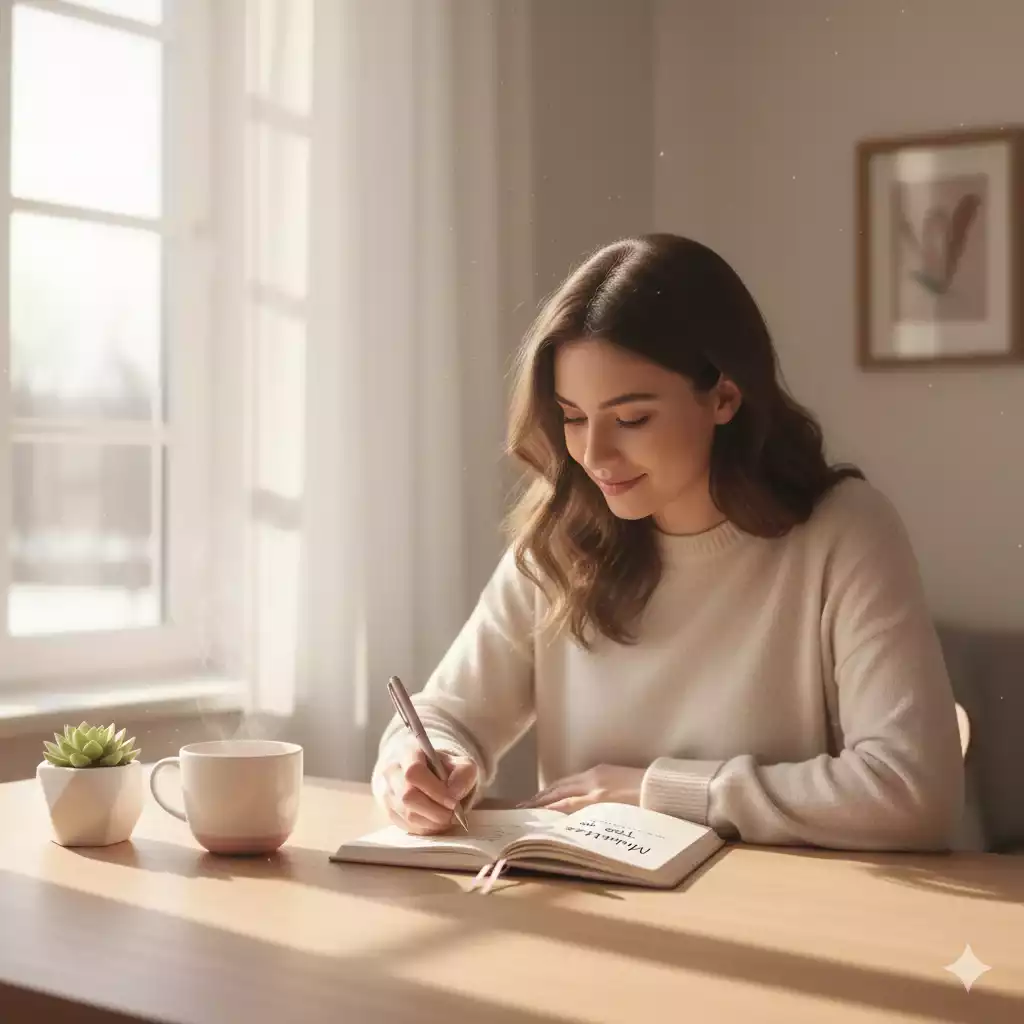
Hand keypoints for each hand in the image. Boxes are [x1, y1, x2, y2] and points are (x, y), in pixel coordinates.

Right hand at [373, 739, 477, 835]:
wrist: (424, 771)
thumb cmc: (442, 767)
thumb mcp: (460, 762)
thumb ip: (464, 774)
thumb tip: (454, 795)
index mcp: (407, 751)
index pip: (414, 772)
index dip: (435, 790)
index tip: (454, 802)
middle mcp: (391, 771)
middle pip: (407, 797)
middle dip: (436, 811)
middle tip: (454, 815)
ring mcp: (386, 792)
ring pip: (407, 815)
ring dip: (433, 822)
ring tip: (448, 818)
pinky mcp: (388, 811)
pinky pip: (407, 827)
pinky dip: (426, 828)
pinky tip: (436, 821)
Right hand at [519, 764, 644, 813]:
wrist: (663, 787)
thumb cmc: (644, 808)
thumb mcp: (616, 818)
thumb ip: (590, 817)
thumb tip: (565, 818)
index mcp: (595, 796)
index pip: (562, 803)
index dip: (544, 809)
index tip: (526, 814)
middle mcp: (592, 782)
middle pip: (560, 790)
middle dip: (540, 798)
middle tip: (522, 805)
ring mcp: (597, 773)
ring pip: (566, 782)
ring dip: (549, 790)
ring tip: (536, 798)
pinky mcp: (603, 769)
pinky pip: (575, 777)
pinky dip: (562, 784)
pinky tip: (560, 789)